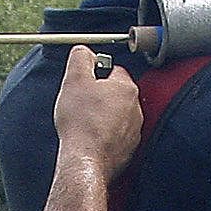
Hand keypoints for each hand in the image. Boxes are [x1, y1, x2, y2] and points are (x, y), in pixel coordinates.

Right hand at [52, 43, 143, 175]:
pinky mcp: (129, 149)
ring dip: (103, 116)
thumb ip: (80, 58)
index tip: (84, 82)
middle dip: (100, 96)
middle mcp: (136, 109)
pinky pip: (117, 135)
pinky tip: (92, 137)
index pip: (114, 70)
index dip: (96, 74)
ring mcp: (134, 131)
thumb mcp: (74, 79)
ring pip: (117, 115)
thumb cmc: (81, 120)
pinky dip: (106, 134)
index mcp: (126, 88)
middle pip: (117, 94)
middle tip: (82, 102)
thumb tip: (84, 51)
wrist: (86, 158)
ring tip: (85, 121)